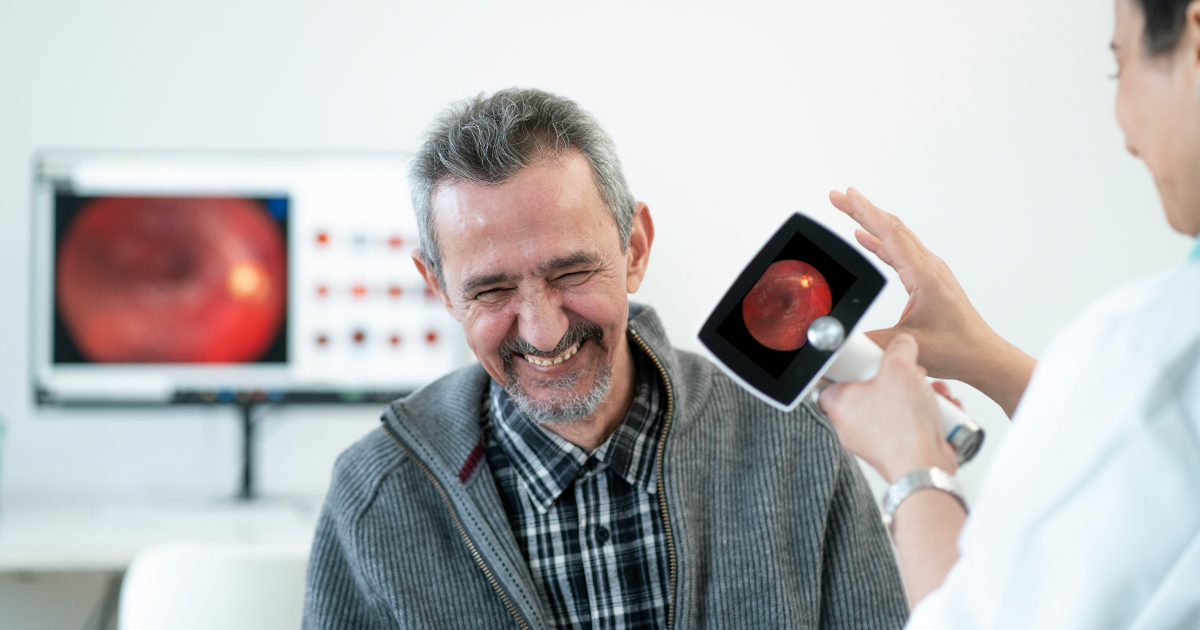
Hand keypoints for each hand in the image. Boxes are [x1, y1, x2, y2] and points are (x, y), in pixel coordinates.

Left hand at [818, 334, 957, 482]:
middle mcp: (852, 425)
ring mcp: (875, 441)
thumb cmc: (902, 427)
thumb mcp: (899, 368)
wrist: (924, 468)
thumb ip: (899, 348)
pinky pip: (911, 425)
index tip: (863, 358)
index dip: (847, 365)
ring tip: (932, 393)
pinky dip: (930, 416)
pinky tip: (944, 411)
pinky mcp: (898, 451)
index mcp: (839, 404)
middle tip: (909, 374)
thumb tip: (903, 343)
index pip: (828, 379)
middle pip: (872, 390)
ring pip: (896, 407)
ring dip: (920, 395)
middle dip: (898, 378)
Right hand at [828, 187, 1035, 416]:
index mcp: (924, 275)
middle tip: (838, 196)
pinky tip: (865, 238)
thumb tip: (842, 339)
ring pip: (896, 237)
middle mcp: (928, 267)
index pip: (890, 234)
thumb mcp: (909, 345)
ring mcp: (928, 272)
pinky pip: (899, 252)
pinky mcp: (926, 280)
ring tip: (848, 209)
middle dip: (862, 209)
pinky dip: (879, 241)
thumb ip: (872, 341)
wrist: (982, 356)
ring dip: (870, 221)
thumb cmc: (957, 349)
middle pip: (891, 227)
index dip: (865, 212)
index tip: (847, 196)